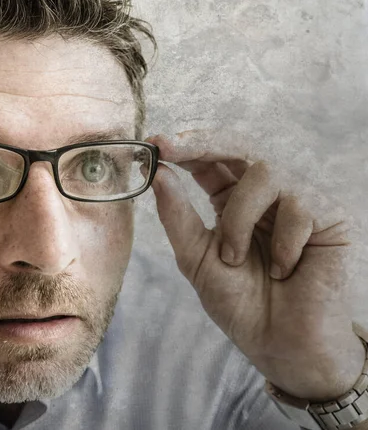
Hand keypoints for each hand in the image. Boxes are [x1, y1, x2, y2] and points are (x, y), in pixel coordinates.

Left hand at [147, 130, 365, 401]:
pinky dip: (282, 243)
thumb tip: (158, 174)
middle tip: (171, 146)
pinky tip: (284, 270)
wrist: (280, 344)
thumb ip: (177, 217)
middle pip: (239, 145)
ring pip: (266, 171)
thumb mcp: (196, 259)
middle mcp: (265, 194)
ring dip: (240, 218)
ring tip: (236, 259)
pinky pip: (300, 205)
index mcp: (233, 201)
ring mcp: (298, 201)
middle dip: (203, 143)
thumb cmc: (240, 303)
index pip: (211, 160)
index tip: (157, 144)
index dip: (186, 147)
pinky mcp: (330, 216)